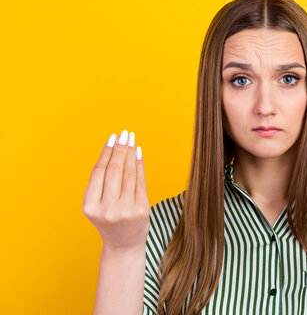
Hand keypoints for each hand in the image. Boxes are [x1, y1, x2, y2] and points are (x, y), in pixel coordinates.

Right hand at [83, 130, 149, 252]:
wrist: (123, 245)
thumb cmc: (110, 221)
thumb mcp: (98, 204)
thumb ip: (103, 181)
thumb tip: (115, 149)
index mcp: (90, 206)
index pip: (99, 172)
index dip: (106, 152)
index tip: (113, 138)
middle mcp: (107, 209)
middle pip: (114, 171)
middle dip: (120, 149)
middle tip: (125, 134)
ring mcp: (125, 210)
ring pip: (129, 174)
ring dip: (131, 154)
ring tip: (131, 140)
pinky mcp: (141, 210)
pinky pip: (141, 182)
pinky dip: (140, 165)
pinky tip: (138, 153)